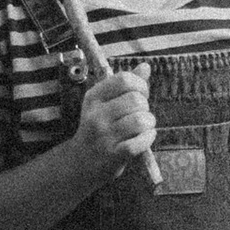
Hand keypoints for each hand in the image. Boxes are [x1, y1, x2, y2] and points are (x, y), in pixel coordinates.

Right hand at [72, 62, 157, 176]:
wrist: (81, 163)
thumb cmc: (99, 128)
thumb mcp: (105, 103)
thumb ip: (125, 85)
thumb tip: (145, 67)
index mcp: (94, 97)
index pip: (124, 79)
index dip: (140, 85)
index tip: (140, 94)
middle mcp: (96, 115)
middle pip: (136, 100)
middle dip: (145, 107)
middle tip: (140, 115)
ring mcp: (103, 136)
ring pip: (141, 120)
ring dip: (149, 124)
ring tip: (144, 127)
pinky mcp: (113, 155)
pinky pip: (140, 142)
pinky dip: (148, 138)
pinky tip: (144, 138)